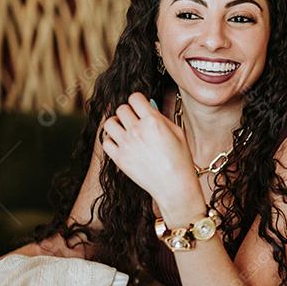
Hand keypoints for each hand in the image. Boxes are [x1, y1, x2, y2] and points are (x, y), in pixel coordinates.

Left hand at [100, 92, 201, 216]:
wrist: (175, 186)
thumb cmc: (180, 160)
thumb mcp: (177, 133)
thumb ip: (161, 118)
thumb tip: (148, 109)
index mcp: (153, 121)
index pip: (135, 98)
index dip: (138, 101)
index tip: (140, 107)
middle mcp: (137, 130)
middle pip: (121, 108)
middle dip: (128, 112)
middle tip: (134, 120)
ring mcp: (126, 145)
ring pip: (109, 123)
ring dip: (116, 123)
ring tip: (124, 130)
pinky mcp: (119, 159)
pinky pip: (106, 142)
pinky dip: (111, 140)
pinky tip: (121, 143)